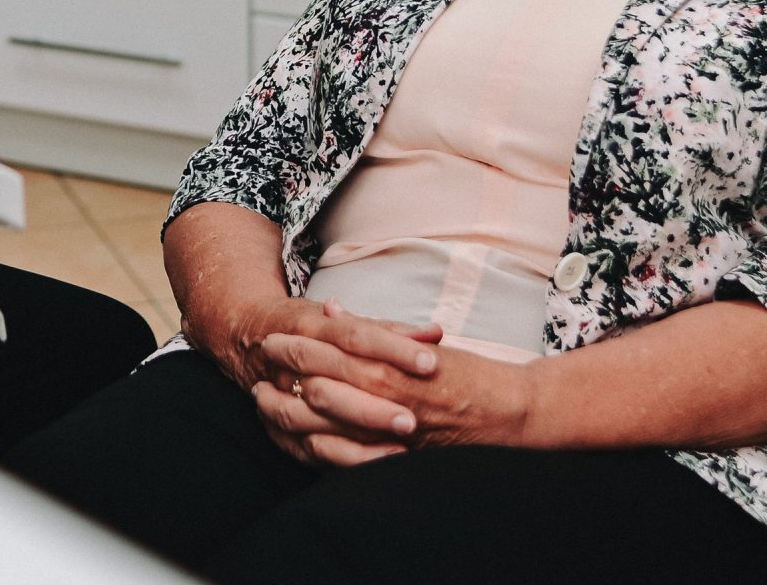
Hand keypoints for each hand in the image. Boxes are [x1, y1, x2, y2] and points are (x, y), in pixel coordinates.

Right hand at [217, 300, 444, 467]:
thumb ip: (390, 330)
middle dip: (373, 402)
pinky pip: (312, 449)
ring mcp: (279, 395)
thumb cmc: (311, 330)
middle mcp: (288, 360)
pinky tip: (384, 458)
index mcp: (308, 327)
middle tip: (414, 417)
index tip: (430, 361)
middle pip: (331, 381)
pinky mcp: (280, 430)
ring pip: (315, 418)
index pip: (354, 335)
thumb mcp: (345, 322)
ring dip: (360, 431)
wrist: (248, 335)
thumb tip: (435, 333)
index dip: (393, 348)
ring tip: (403, 441)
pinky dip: (349, 457)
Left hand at [258, 324, 532, 451]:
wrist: (510, 412)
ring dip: (285, 410)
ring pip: (320, 419)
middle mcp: (383, 391)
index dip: (294, 343)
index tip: (268, 336)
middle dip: (281, 373)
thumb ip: (373, 329)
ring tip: (260, 400)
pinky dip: (312, 446)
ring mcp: (385, 426)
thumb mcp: (419, 344)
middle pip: (315, 381)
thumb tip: (334, 310)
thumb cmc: (468, 375)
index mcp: (388, 360)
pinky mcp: (393, 454)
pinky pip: (341, 455)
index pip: (327, 348)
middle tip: (255, 365)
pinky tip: (293, 439)